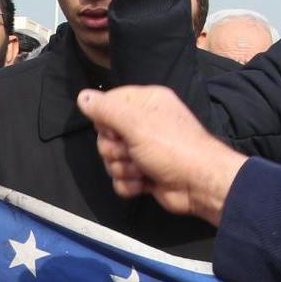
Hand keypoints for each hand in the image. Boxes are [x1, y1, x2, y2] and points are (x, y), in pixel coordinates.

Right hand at [75, 85, 242, 222]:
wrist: (198, 184)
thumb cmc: (171, 147)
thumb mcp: (136, 123)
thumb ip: (106, 109)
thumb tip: (82, 97)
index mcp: (145, 103)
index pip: (107, 104)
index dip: (105, 120)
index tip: (116, 129)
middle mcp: (143, 124)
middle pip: (105, 136)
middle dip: (115, 150)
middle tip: (131, 152)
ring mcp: (143, 151)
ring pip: (111, 160)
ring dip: (124, 168)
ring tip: (142, 170)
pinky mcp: (143, 174)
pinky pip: (120, 179)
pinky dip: (129, 184)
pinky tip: (144, 184)